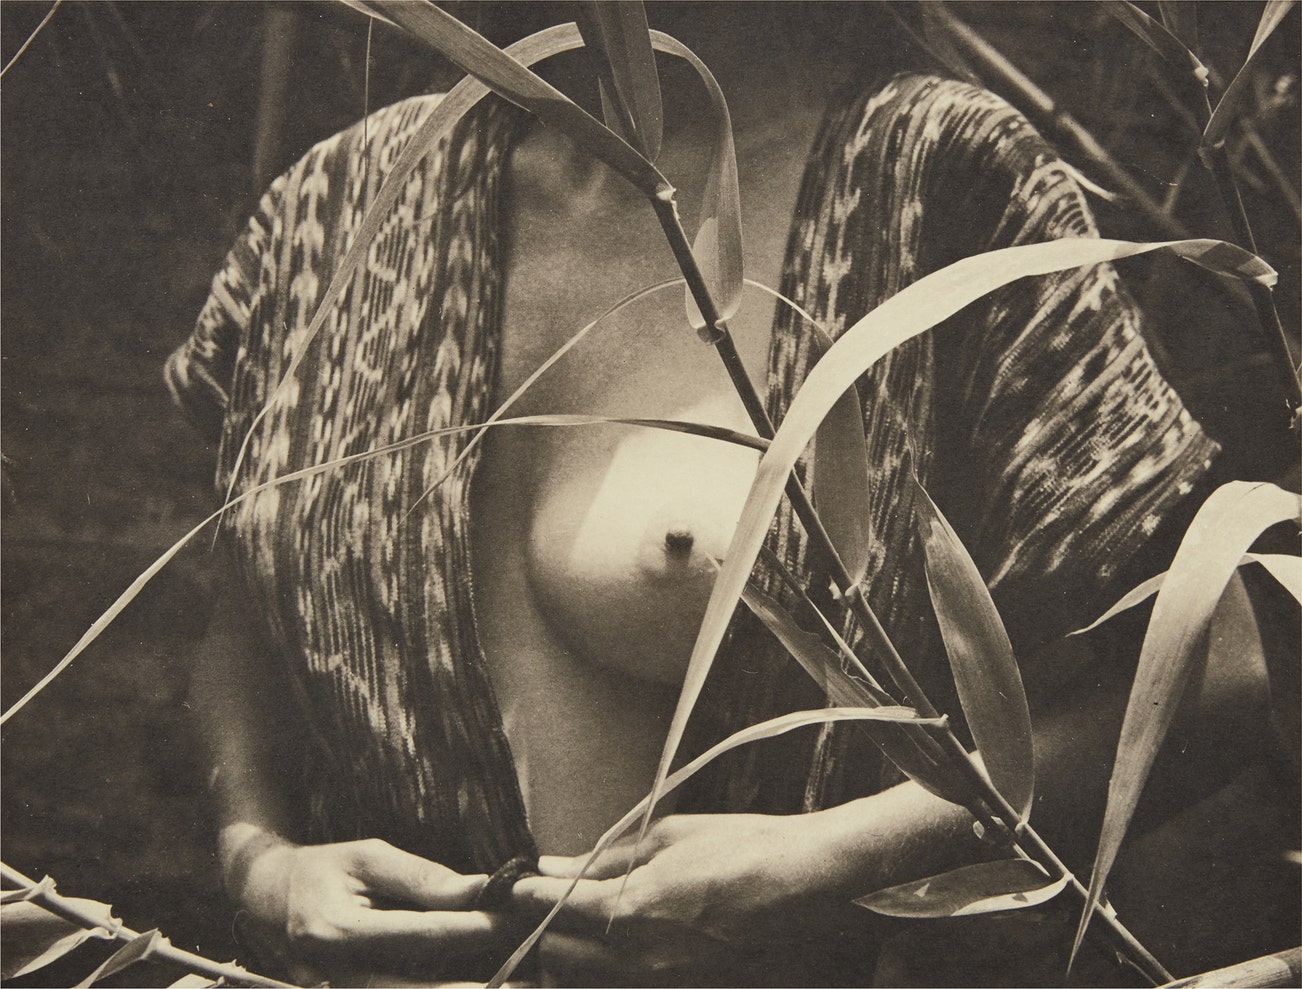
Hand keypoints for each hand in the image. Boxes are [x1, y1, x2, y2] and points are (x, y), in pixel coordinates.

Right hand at [222, 826, 528, 985]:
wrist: (269, 901)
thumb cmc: (324, 870)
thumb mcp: (370, 857)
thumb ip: (425, 879)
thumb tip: (482, 890)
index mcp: (338, 932)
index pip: (424, 936)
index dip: (476, 930)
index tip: (520, 920)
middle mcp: (337, 978)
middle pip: (422, 988)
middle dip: (481, 981)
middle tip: (531, 975)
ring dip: (467, 988)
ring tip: (519, 981)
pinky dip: (441, 988)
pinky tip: (480, 982)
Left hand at [512, 813, 871, 986]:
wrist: (810, 885)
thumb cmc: (743, 848)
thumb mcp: (669, 837)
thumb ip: (606, 858)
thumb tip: (556, 865)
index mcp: (631, 910)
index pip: (555, 908)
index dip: (527, 896)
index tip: (514, 886)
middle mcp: (640, 958)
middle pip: (558, 959)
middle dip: (543, 931)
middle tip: (542, 906)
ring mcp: (664, 984)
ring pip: (586, 983)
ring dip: (569, 957)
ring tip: (572, 929)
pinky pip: (624, 988)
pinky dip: (606, 972)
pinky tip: (616, 948)